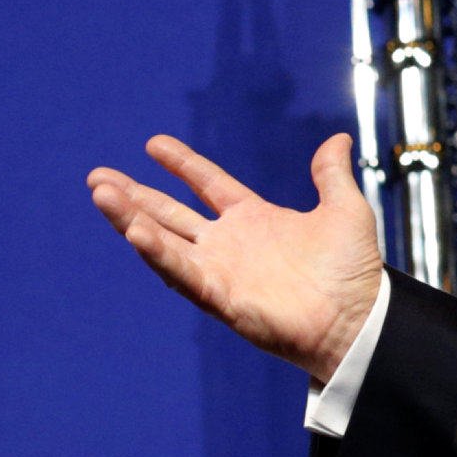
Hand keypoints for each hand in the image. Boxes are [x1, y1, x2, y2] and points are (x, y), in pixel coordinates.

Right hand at [86, 134, 385, 381]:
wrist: (359, 319)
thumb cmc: (353, 273)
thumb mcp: (345, 210)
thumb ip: (331, 175)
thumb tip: (337, 137)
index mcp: (253, 218)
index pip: (207, 184)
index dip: (181, 164)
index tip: (153, 143)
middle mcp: (229, 243)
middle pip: (171, 212)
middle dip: (134, 195)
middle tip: (98, 177)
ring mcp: (220, 270)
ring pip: (164, 240)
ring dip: (130, 219)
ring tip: (101, 194)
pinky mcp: (220, 296)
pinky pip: (182, 272)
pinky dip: (158, 252)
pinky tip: (134, 231)